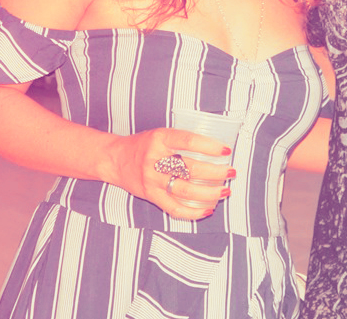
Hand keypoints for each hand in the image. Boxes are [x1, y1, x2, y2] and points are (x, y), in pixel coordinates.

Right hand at [107, 128, 235, 219]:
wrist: (114, 159)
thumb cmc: (143, 145)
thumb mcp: (161, 135)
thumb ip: (182, 142)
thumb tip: (216, 150)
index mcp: (160, 138)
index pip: (188, 141)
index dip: (209, 146)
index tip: (226, 150)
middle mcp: (155, 159)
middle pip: (190, 168)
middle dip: (216, 172)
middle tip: (231, 172)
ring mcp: (152, 179)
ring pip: (185, 190)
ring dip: (209, 193)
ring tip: (225, 191)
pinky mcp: (150, 196)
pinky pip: (174, 208)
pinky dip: (193, 212)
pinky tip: (207, 209)